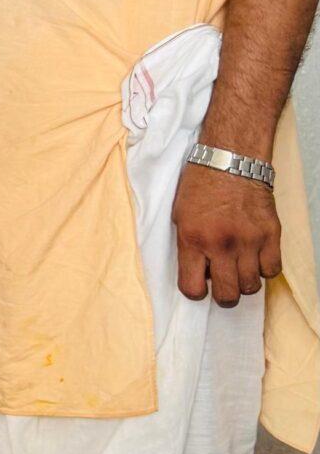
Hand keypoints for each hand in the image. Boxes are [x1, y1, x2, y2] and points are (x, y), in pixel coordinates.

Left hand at [173, 161, 281, 304]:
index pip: (192, 289)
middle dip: (223, 293)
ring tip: (239, 266)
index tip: (198, 284)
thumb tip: (200, 274)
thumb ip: (188, 248)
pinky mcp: (271, 234)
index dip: (195, 291)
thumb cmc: (201, 185)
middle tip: (222, 281)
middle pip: (227, 295)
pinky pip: (272, 270)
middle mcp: (222, 244)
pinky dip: (265, 268)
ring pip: (251, 286)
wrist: (231, 158)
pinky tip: (256, 257)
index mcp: (193, 239)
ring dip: (244, 281)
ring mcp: (249, 241)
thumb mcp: (180, 217)